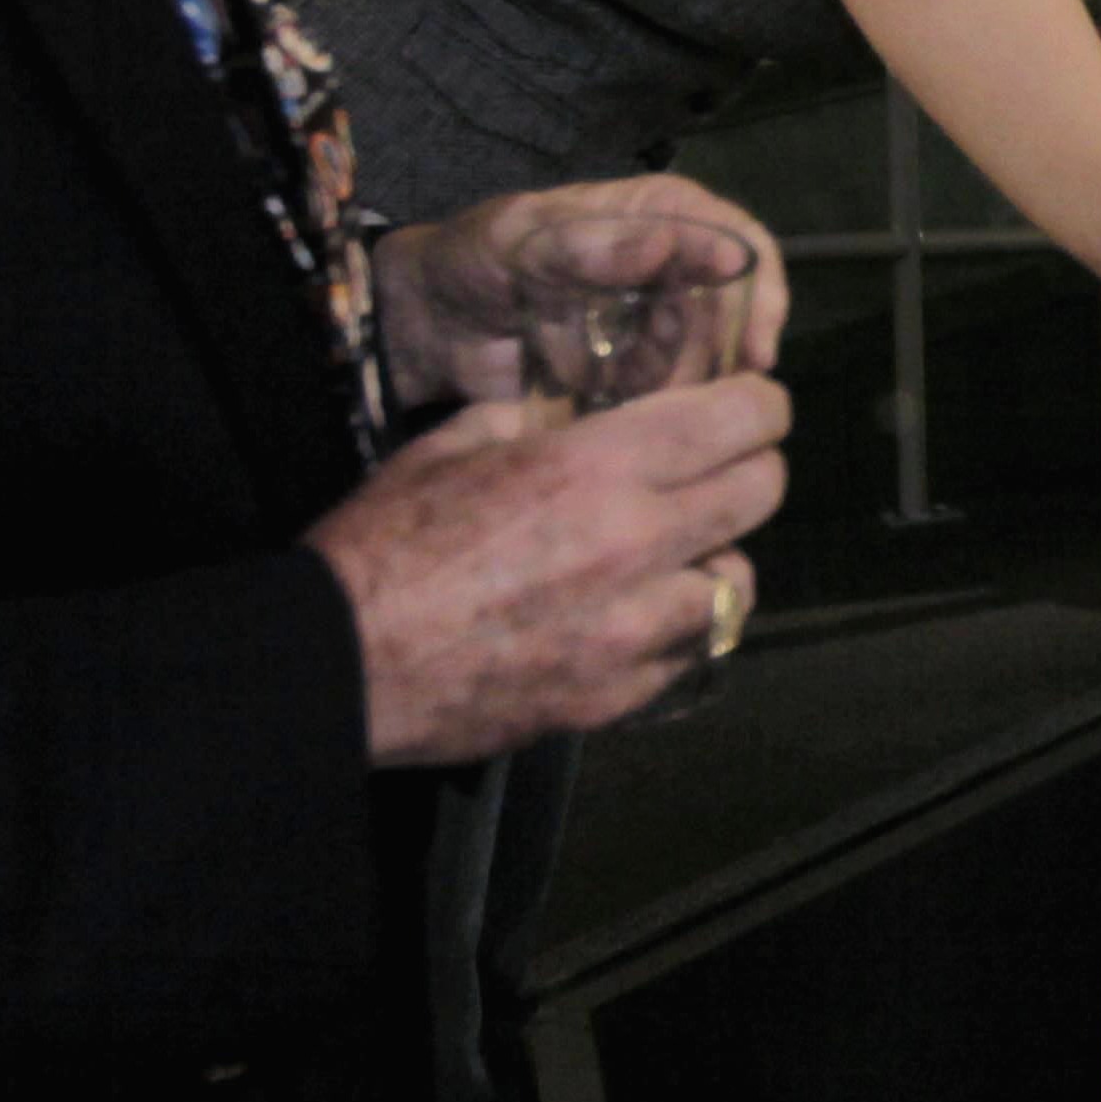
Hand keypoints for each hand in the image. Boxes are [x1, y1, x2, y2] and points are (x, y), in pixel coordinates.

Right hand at [307, 374, 793, 763]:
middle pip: (762, 494)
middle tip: (723, 468)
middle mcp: (634, 544)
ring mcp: (631, 631)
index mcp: (596, 467)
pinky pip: (686, 656)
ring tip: (682, 553)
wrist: (338, 663)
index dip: (760, 405)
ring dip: (717, 560)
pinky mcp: (611, 696)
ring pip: (737, 585)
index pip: (738, 419)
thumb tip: (566, 410)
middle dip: (752, 469)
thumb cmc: (383, 544)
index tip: (754, 406)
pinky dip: (677, 631)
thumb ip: (527, 420)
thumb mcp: (451, 444)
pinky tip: (640, 617)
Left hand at [376, 174, 789, 406]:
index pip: (738, 243)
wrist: (425, 324)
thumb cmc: (473, 258)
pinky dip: (652, 413)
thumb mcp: (526, 241)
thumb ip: (602, 246)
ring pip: (707, 363)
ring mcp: (652, 324)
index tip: (758, 349)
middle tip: (677, 390)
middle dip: (719, 357)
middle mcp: (668, 268)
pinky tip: (608, 409)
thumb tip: (688, 246)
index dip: (761, 294)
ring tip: (619, 393)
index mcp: (655, 215)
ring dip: (681, 388)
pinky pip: (668, 400)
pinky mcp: (631, 375)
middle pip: (734, 313)